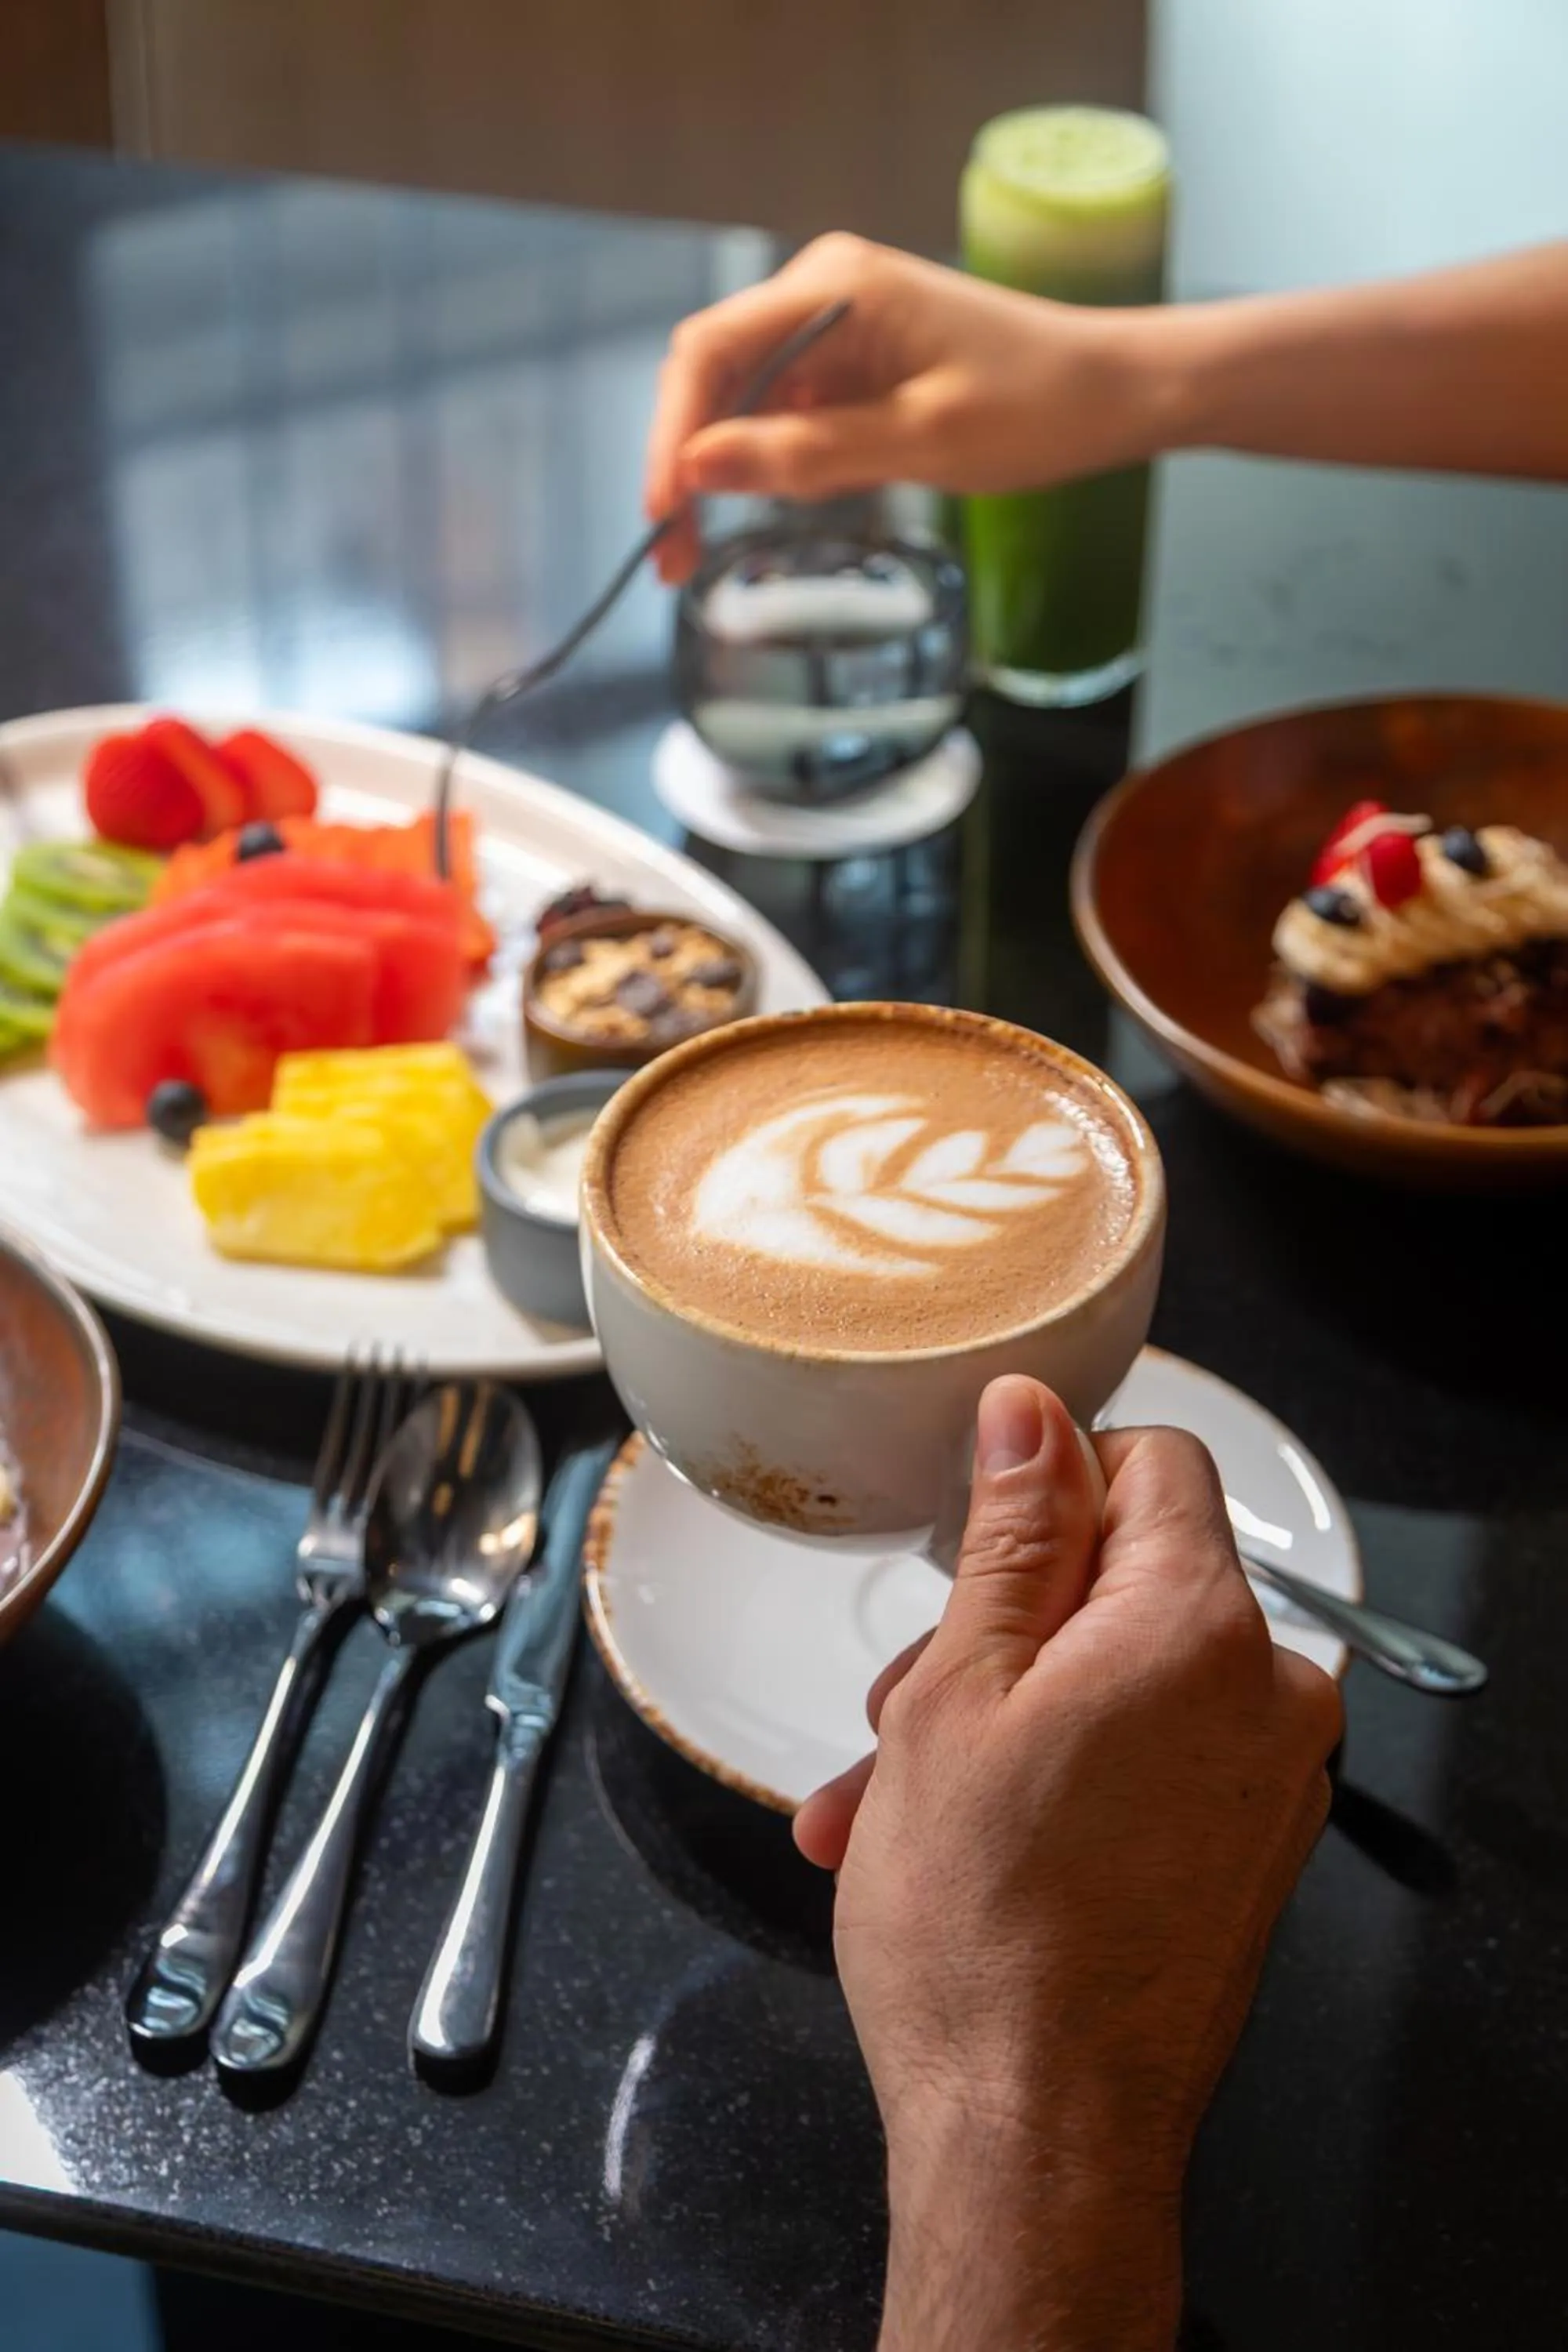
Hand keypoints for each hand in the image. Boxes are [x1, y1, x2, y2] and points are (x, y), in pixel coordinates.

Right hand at [644, 233, 1150, 582]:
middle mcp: (824, 290)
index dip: (671, 434)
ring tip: (700, 550)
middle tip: (672, 556)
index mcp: (836, 287)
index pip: (711, 351)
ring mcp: (838, 324)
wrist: (1114, 391)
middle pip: (714, 374)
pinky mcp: (854, 360)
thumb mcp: (921, 442)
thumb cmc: (1039, 406)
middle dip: (685, 462)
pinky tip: (763, 510)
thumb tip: (701, 466)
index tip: (661, 511)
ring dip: (718, 471)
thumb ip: (807, 455)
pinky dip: (764, 464)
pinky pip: (785, 411)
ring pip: (742, 399)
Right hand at [796, 1376, 1341, 2351]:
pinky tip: (950, 1842)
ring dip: (997, 1720)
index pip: (1153, 1462)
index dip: (1050, 1483)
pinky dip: (1053, 1778)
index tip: (973, 1547)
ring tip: (886, 1804)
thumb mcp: (956, 1693)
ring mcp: (1266, 1785)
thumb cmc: (981, 1934)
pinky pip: (1144, 1763)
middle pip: (1123, 1583)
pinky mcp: (1247, 1856)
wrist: (1038, 2141)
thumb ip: (1009, 1535)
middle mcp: (1265, 1695)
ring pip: (1115, 1682)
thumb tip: (1030, 1414)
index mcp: (1200, 1626)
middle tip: (894, 1711)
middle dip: (994, 1630)